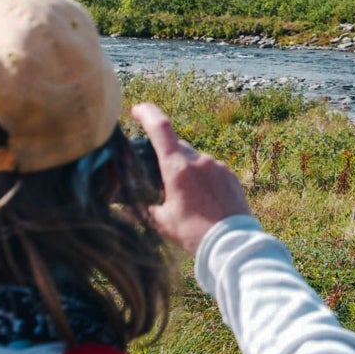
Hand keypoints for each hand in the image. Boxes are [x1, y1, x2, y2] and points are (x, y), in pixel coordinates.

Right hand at [129, 103, 250, 256]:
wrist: (232, 244)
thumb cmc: (194, 233)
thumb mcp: (162, 222)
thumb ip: (142, 210)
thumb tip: (122, 208)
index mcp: (178, 167)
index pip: (160, 127)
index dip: (146, 113)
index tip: (136, 109)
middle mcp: (199, 160)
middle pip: (177, 145)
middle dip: (166, 153)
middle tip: (159, 172)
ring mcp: (218, 166)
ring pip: (196, 158)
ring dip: (186, 168)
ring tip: (184, 194)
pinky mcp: (231, 175)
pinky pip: (212, 169)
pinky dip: (203, 177)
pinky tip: (202, 198)